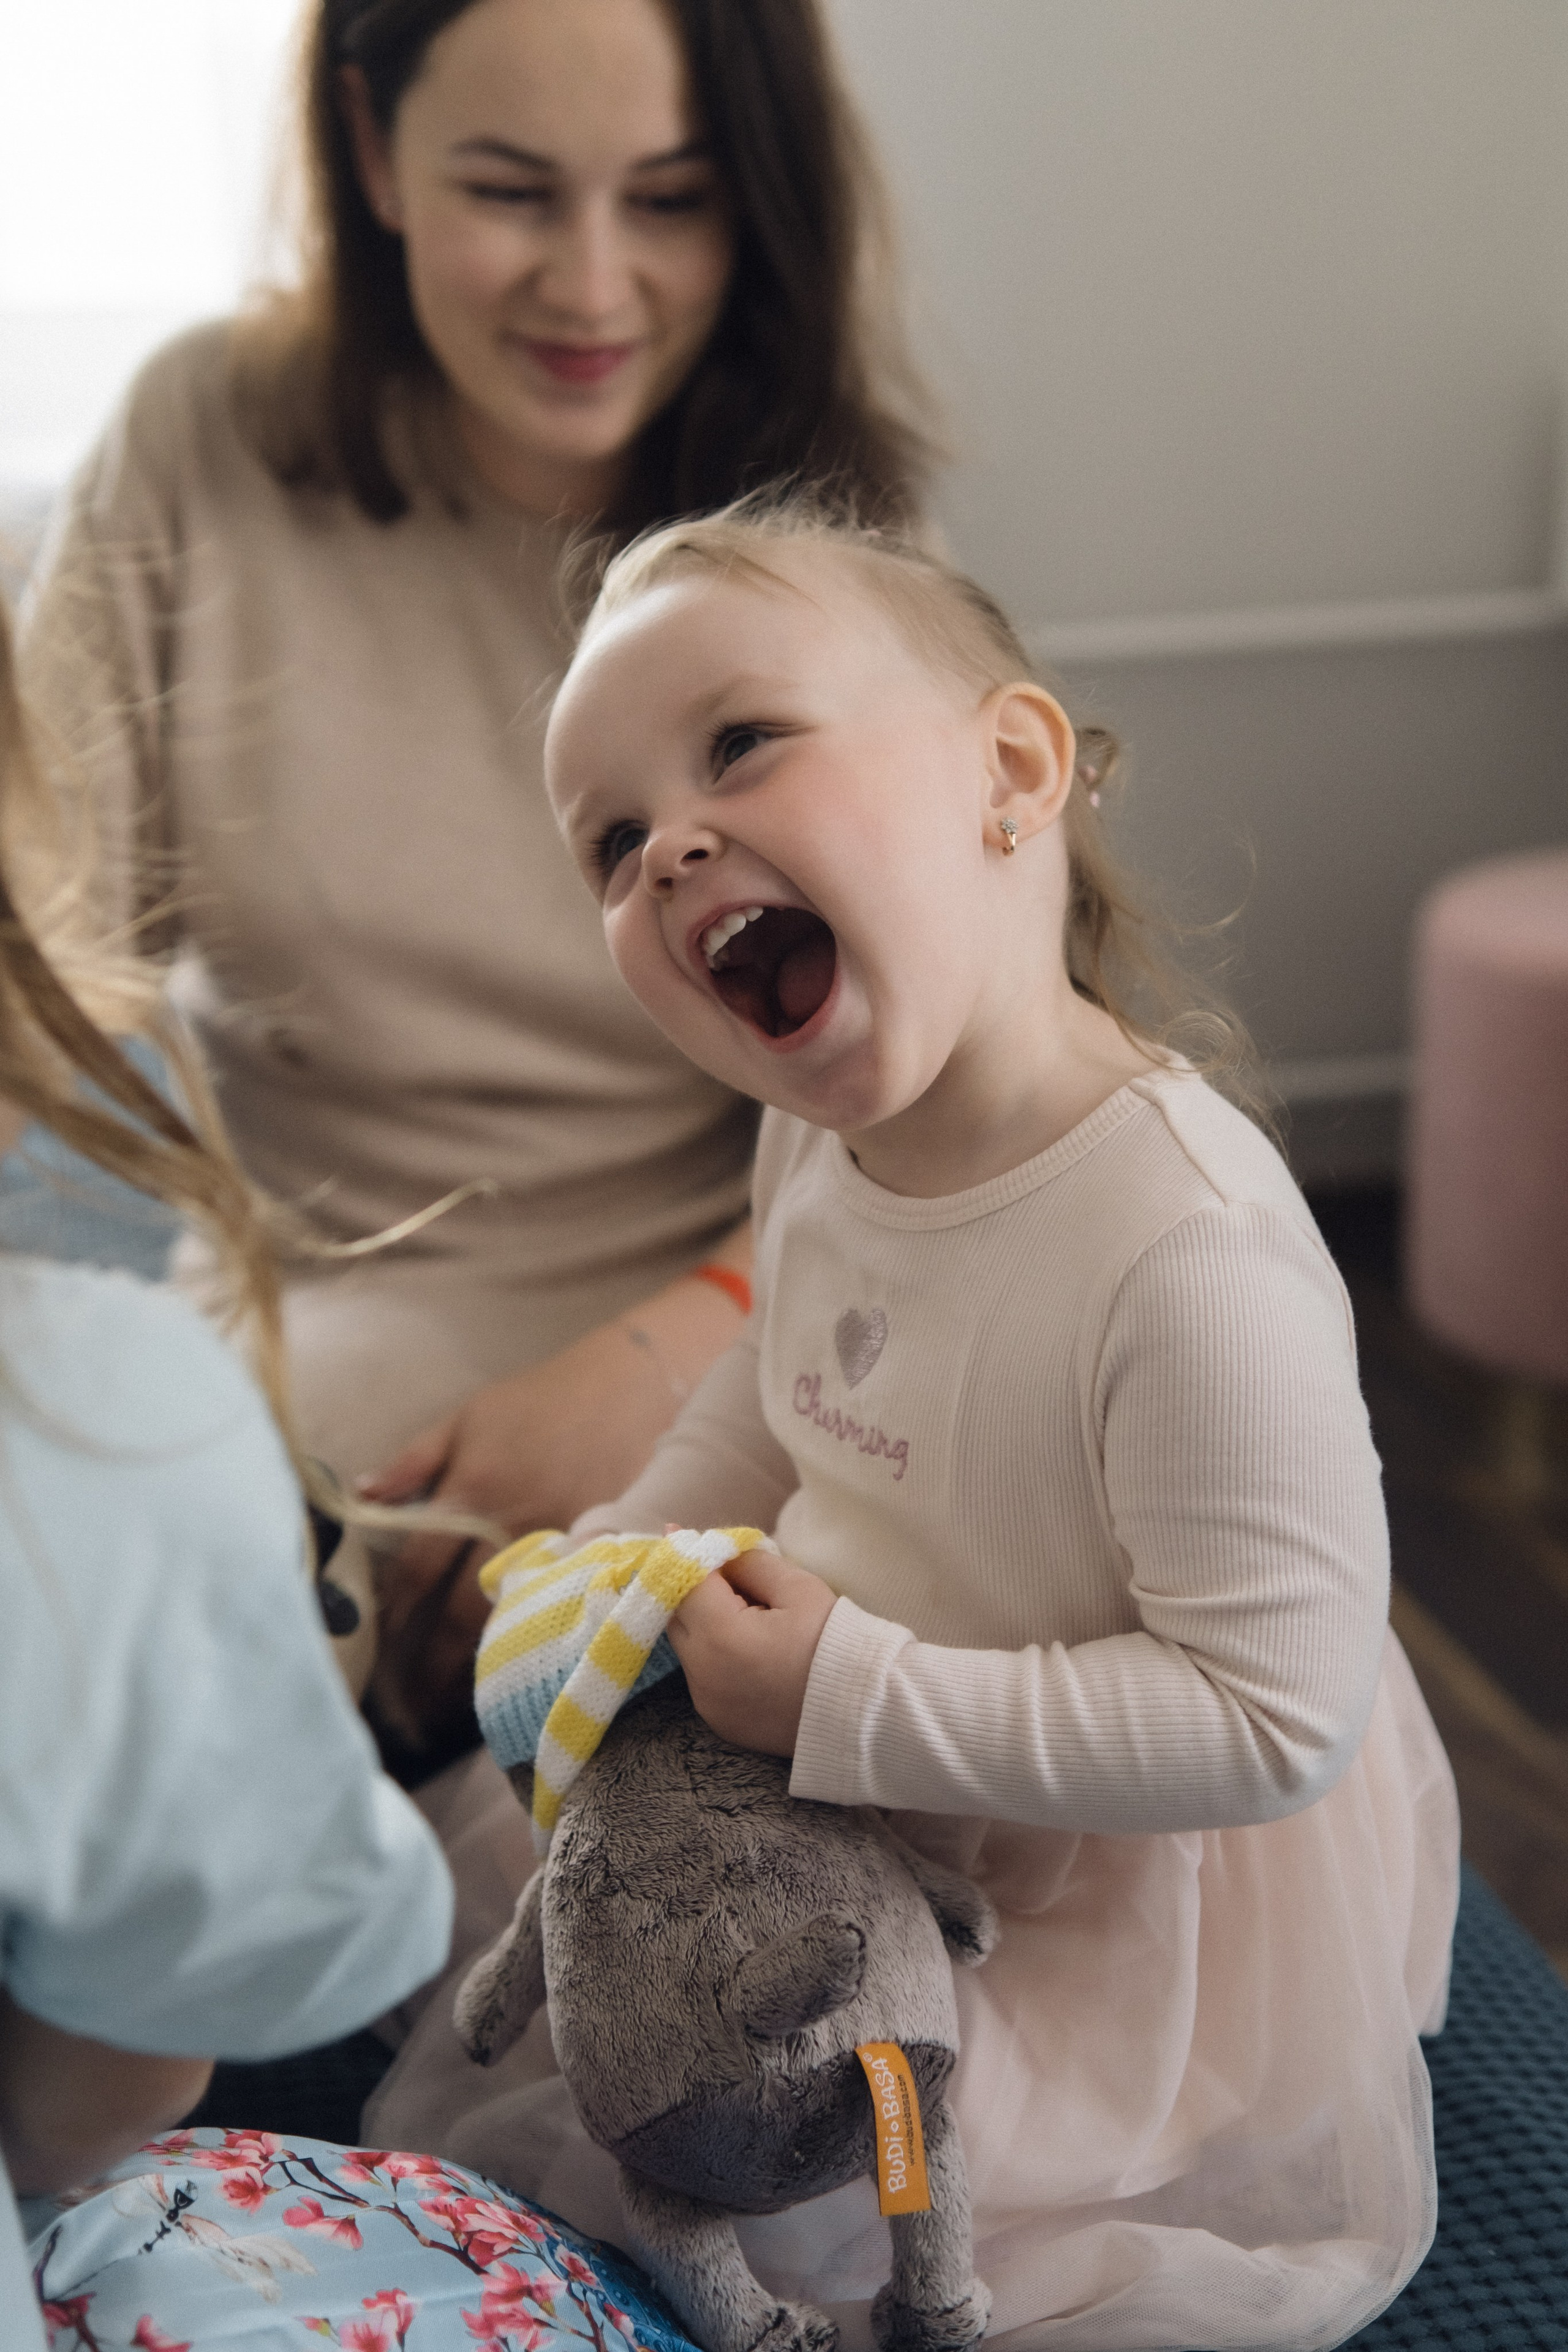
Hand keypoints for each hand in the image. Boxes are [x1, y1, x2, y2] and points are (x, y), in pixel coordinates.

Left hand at [360, 1259, 750, 1746]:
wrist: (632, 1384)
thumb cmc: (542, 1400)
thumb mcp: (469, 1416)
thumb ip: (413, 1461)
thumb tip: (361, 1497)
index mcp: (471, 1491)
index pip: (417, 1572)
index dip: (393, 1616)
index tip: (376, 1651)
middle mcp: (511, 1525)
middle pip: (460, 1613)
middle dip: (428, 1665)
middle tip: (405, 1709)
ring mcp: (561, 1545)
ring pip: (511, 1624)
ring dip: (479, 1670)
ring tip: (449, 1710)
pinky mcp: (602, 1555)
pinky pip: (561, 1611)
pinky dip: (537, 1645)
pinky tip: (521, 1675)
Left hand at [667, 1548, 837, 1756]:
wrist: (863, 1711)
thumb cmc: (834, 1643)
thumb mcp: (798, 1589)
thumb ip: (750, 1564)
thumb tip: (717, 1550)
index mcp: (721, 1637)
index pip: (683, 1584)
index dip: (682, 1555)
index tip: (678, 1531)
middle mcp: (703, 1675)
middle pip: (676, 1617)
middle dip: (690, 1589)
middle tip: (719, 1572)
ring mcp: (708, 1704)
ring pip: (688, 1647)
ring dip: (703, 1623)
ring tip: (746, 1612)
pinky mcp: (718, 1721)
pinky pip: (703, 1677)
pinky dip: (714, 1656)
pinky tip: (750, 1649)